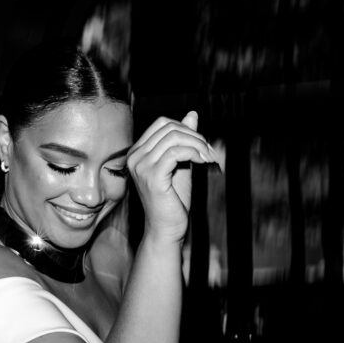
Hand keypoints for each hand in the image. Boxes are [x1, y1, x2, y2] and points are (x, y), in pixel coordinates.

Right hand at [125, 111, 216, 243]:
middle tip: (209, 152)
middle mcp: (135, 157)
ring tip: (208, 158)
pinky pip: (176, 152)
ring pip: (174, 138)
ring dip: (197, 145)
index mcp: (137, 152)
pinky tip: (203, 163)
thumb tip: (192, 114)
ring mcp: (141, 167)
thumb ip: (184, 139)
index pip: (162, 123)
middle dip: (195, 136)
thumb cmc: (173, 199)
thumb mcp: (181, 163)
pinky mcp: (152, 177)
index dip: (186, 128)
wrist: (167, 228)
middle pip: (169, 127)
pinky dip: (194, 154)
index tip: (202, 145)